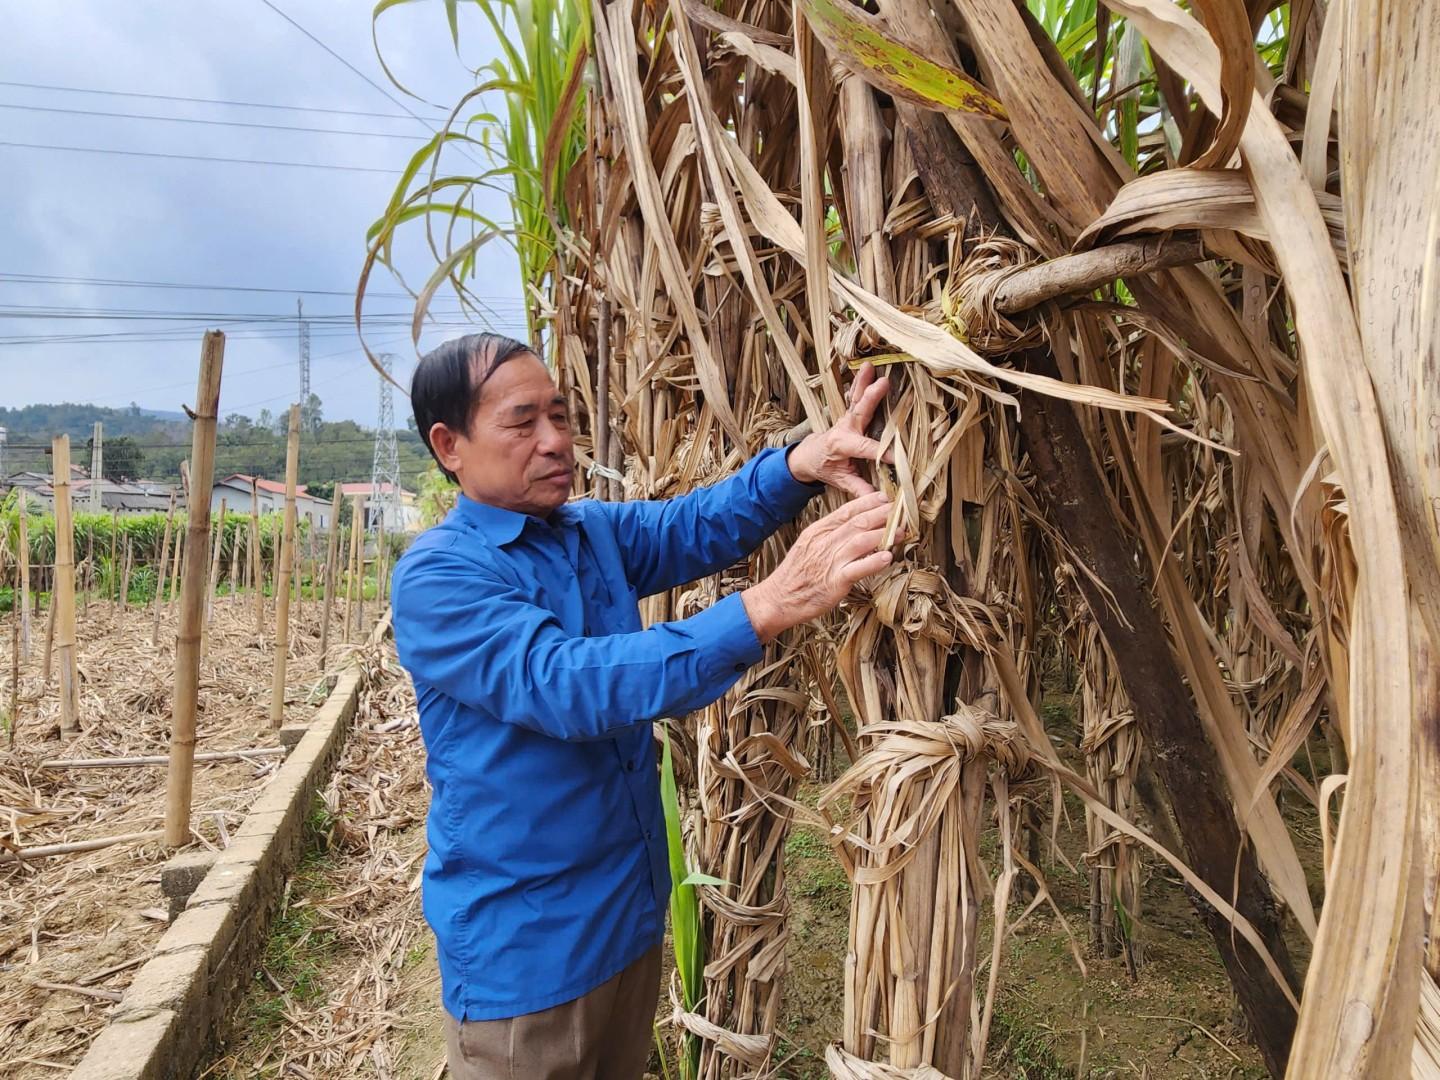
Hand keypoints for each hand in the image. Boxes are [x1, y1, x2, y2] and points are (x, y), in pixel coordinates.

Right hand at [741, 491, 895, 642]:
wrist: (779, 598)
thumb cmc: (797, 574)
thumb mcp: (809, 545)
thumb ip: (831, 535)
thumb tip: (856, 526)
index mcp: (818, 531)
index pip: (847, 511)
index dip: (869, 503)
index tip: (886, 498)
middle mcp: (824, 543)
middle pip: (857, 522)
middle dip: (882, 515)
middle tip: (902, 511)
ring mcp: (829, 562)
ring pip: (860, 541)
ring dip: (884, 535)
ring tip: (902, 532)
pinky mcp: (834, 582)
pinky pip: (857, 569)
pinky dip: (874, 562)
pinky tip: (888, 558)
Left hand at [786, 361, 892, 496]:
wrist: (807, 456)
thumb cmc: (825, 468)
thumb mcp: (840, 481)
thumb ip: (859, 489)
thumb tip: (879, 499)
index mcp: (842, 445)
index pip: (866, 448)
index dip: (882, 453)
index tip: (898, 457)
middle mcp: (844, 428)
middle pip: (861, 411)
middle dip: (872, 397)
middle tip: (884, 383)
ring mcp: (846, 418)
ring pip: (856, 398)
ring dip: (864, 381)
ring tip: (871, 367)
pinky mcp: (848, 413)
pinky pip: (855, 395)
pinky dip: (861, 381)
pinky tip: (867, 367)